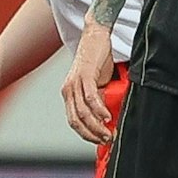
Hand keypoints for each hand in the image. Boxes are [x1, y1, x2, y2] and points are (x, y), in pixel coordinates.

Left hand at [62, 23, 117, 143]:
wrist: (96, 35)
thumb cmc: (98, 59)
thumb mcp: (97, 84)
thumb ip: (99, 100)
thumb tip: (107, 119)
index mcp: (69, 94)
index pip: (74, 121)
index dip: (86, 134)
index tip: (100, 141)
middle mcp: (68, 90)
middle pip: (76, 121)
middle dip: (92, 134)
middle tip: (106, 140)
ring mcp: (75, 83)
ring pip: (83, 112)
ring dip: (96, 126)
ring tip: (108, 132)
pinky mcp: (85, 75)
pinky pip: (90, 98)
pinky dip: (99, 110)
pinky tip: (107, 117)